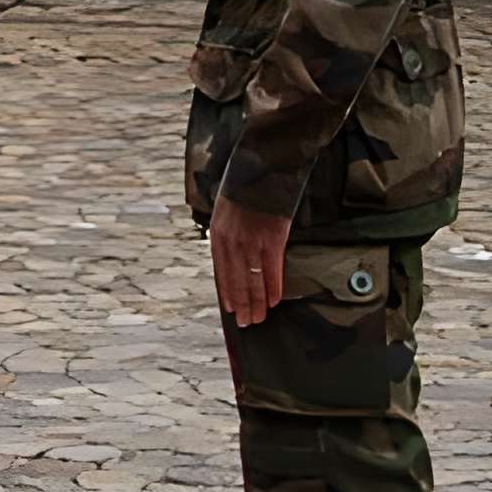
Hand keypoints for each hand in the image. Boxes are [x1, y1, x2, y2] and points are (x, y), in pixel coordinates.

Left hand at [209, 201, 291, 327]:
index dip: (226, 293)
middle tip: (247, 323)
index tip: (231, 310)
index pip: (220, 272)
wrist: (263, 168)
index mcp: (218, 235)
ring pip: (253, 279)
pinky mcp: (272, 237)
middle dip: (242, 304)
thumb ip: (228, 237)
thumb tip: (233, 261)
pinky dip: (273, 287)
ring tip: (260, 318)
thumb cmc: (244, 189)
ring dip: (257, 302)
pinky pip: (272, 269)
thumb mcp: (225, 213)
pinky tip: (273, 301)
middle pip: (237, 280)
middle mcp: (232, 241)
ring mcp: (251, 240)